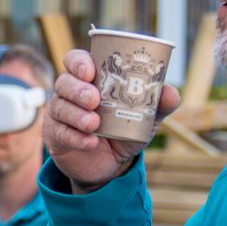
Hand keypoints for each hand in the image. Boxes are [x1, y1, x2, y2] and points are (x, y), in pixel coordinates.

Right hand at [44, 49, 180, 193]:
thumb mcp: (146, 117)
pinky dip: (76, 138)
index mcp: (90, 79)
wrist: (112, 165)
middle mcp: (70, 93)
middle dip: (78, 89)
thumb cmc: (125, 130)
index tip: (90, 71)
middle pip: (64, 81)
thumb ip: (158, 104)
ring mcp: (60, 114)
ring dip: (77, 115)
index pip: (75, 60)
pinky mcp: (55, 136)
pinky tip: (91, 142)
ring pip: (59, 107)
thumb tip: (171, 92)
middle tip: (94, 99)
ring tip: (94, 124)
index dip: (79, 62)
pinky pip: (60, 133)